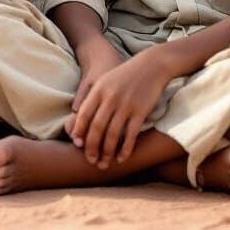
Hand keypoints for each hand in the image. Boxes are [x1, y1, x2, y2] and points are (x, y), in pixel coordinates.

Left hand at [68, 46, 174, 168]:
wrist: (151, 65)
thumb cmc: (126, 75)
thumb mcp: (106, 80)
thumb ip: (94, 96)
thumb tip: (78, 114)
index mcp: (99, 89)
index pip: (83, 115)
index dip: (79, 132)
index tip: (77, 145)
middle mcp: (110, 98)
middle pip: (96, 127)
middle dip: (91, 147)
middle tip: (90, 160)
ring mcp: (125, 105)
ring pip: (112, 134)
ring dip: (106, 152)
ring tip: (104, 163)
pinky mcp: (140, 112)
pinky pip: (130, 135)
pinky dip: (124, 149)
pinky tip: (121, 158)